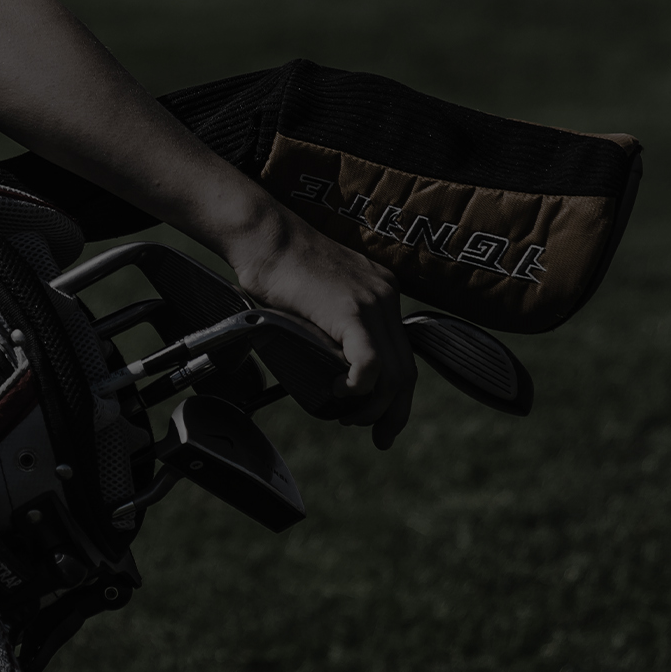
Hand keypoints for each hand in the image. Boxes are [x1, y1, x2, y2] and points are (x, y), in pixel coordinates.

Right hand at [215, 207, 415, 448]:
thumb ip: (331, 326)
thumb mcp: (317, 297)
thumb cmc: (275, 264)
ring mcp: (372, 302)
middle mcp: (386, 296)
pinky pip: (371, 363)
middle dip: (395, 412)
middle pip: (407, 369)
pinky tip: (338, 391)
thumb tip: (329, 365)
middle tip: (378, 436)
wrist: (263, 235)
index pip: (403, 355)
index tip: (385, 422)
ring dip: (374, 406)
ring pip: (394, 373)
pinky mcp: (351, 310)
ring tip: (348, 416)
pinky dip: (359, 387)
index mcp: (381, 292)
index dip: (398, 395)